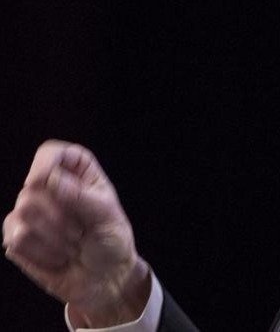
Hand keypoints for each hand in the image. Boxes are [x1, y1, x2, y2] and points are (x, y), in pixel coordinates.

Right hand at [3, 140, 150, 326]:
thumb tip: (51, 180)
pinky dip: (42, 253)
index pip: (52, 153)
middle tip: (82, 231)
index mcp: (77, 172)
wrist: (104, 278)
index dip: (45, 164)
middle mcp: (50, 186)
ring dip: (55, 237)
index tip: (44, 180)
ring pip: (24, 213)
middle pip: (33, 187)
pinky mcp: (16, 236)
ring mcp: (29, 211)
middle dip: (61, 216)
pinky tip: (59, 257)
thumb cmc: (111, 241)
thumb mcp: (108, 216)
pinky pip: (17, 239)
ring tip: (74, 244)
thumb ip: (82, 197)